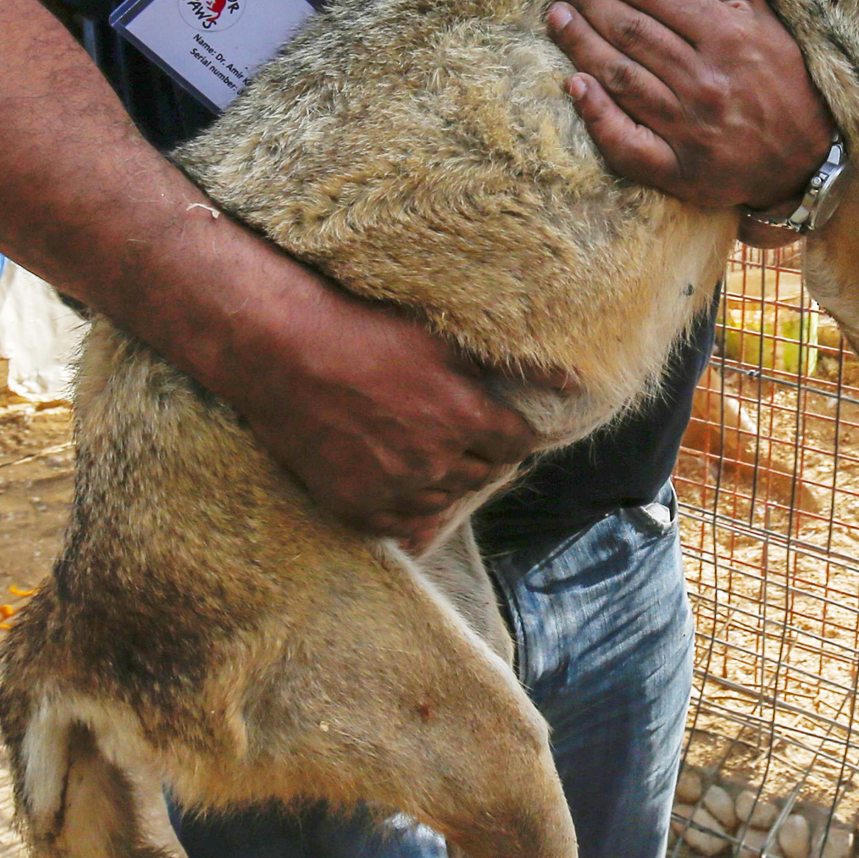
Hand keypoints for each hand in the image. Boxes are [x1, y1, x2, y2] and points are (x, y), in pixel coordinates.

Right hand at [213, 254, 554, 550]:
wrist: (282, 351)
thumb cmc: (365, 332)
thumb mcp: (443, 339)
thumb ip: (514, 365)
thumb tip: (575, 382)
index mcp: (465, 417)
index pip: (516, 443)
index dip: (507, 429)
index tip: (492, 419)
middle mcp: (436, 462)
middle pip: (484, 473)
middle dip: (477, 451)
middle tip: (449, 426)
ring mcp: (394, 490)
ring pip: (444, 500)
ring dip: (441, 478)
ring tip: (414, 444)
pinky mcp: (356, 508)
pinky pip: (401, 525)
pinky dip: (404, 506)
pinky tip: (391, 476)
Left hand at [545, 0, 832, 211]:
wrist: (807, 160)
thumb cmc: (780, 75)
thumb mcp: (757, 7)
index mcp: (728, 34)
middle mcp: (706, 79)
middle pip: (631, 31)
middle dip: (588, 2)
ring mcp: (690, 127)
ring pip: (621, 77)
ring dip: (581, 44)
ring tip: (555, 18)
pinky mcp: (679, 170)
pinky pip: (627, 143)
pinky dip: (597, 115)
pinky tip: (573, 86)